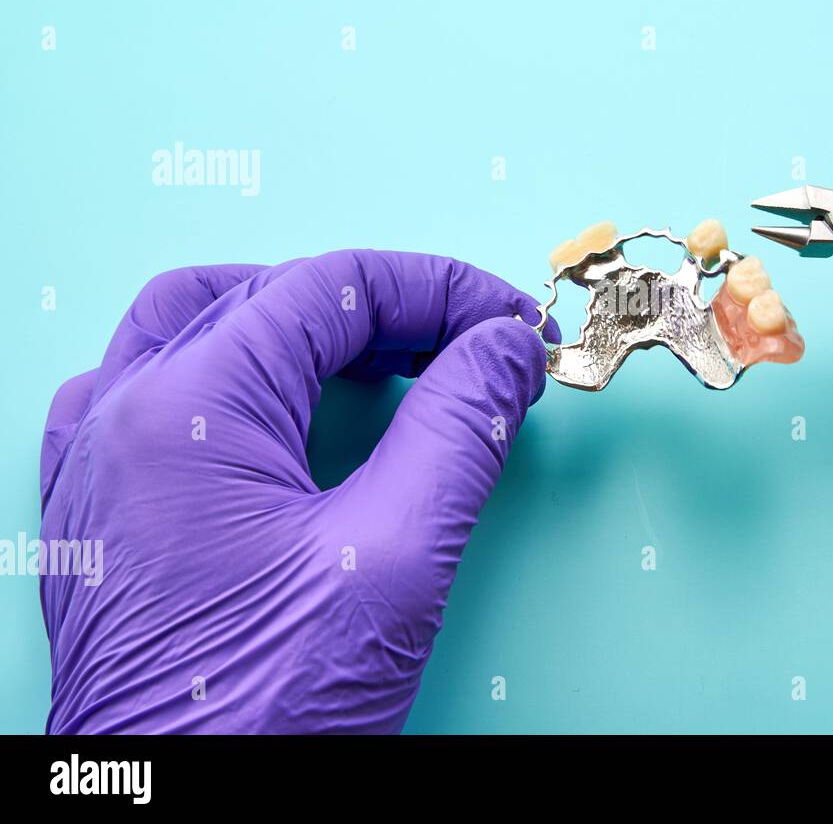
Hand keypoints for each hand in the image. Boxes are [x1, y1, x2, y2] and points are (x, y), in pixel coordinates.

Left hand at [39, 251, 557, 732]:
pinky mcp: (103, 512)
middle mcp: (123, 416)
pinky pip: (152, 389)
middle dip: (381, 304)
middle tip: (468, 342)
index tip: (508, 323)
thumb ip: (458, 428)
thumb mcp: (395, 558)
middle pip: (267, 296)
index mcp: (186, 409)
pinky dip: (232, 370)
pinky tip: (280, 405)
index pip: (329, 286)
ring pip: (200, 327)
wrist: (181, 817)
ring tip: (388, 359)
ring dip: (302, 324)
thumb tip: (502, 349)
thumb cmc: (263, 712)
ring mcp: (99, 463)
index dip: (437, 290)